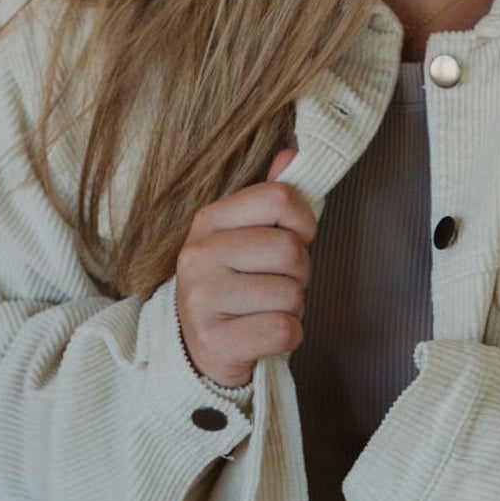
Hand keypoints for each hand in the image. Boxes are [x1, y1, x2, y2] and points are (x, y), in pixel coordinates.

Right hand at [174, 148, 314, 386]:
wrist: (195, 346)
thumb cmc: (233, 283)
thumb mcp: (244, 235)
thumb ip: (270, 198)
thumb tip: (291, 154)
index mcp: (208, 220)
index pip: (280, 198)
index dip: (304, 221)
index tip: (296, 238)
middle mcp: (199, 255)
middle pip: (291, 250)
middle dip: (299, 272)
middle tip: (277, 282)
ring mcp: (202, 300)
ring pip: (291, 294)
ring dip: (292, 306)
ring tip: (265, 308)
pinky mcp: (214, 342)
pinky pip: (284, 330)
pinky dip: (288, 335)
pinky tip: (263, 333)